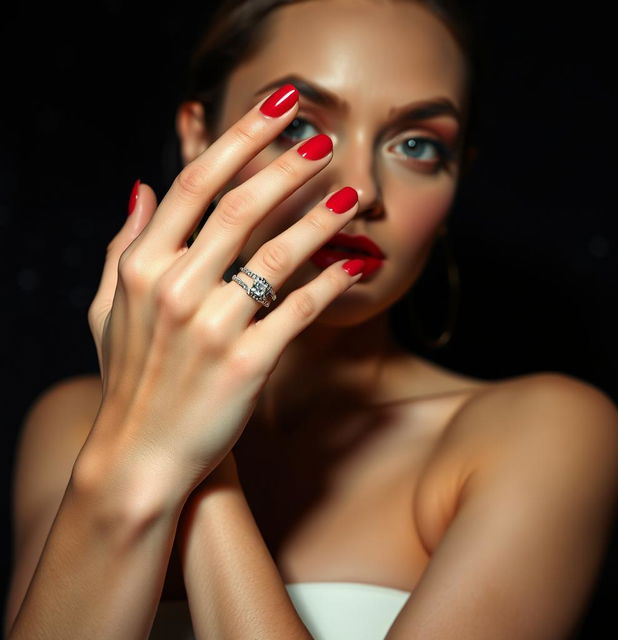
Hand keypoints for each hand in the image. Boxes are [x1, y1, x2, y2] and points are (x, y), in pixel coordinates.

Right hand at [83, 84, 362, 502]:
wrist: (140, 456)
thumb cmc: (130, 378)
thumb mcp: (105, 307)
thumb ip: (122, 243)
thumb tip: (142, 186)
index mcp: (141, 266)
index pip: (194, 185)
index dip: (239, 139)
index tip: (276, 109)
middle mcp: (173, 289)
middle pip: (240, 208)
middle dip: (287, 166)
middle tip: (322, 139)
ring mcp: (210, 327)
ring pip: (278, 256)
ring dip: (320, 220)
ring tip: (352, 196)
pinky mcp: (246, 364)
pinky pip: (299, 311)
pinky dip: (331, 285)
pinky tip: (355, 265)